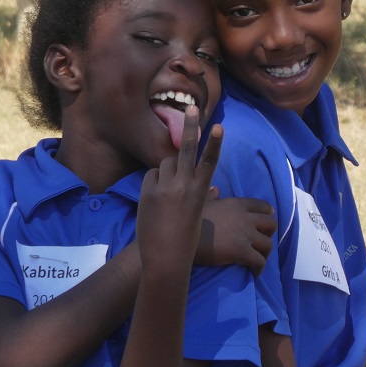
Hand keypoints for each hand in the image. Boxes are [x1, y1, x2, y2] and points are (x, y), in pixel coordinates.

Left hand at [136, 106, 221, 275]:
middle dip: (190, 127)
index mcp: (199, 192)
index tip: (218, 126)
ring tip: (168, 190)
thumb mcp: (199, 216)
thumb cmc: (187, 241)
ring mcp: (163, 188)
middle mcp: (182, 186)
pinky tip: (155, 198)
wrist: (164, 258)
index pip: (209, 162)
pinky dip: (154, 181)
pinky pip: (151, 176)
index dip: (214, 143)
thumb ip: (203, 197)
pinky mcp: (147, 193)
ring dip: (167, 169)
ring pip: (165, 164)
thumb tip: (212, 188)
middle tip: (191, 108)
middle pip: (186, 150)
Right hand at [197, 195, 276, 276]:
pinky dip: (259, 268)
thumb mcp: (201, 204)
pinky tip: (252, 272)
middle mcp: (244, 217)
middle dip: (268, 234)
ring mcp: (244, 234)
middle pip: (272, 224)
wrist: (181, 237)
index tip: (263, 225)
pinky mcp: (241, 251)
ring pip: (268, 244)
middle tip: (258, 242)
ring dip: (264, 253)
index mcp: (237, 204)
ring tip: (256, 259)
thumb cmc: (190, 220)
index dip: (267, 215)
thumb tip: (215, 189)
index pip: (263, 206)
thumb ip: (211, 196)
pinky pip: (260, 261)